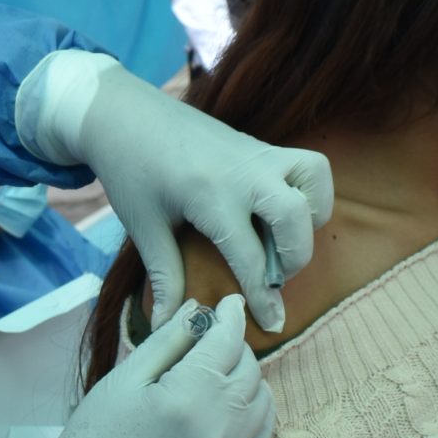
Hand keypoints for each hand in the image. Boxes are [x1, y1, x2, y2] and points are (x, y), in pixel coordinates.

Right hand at [25, 295, 273, 437]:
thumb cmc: (97, 436)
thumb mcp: (124, 378)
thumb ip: (167, 341)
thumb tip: (198, 310)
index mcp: (188, 395)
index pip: (226, 341)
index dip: (229, 316)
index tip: (227, 303)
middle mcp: (219, 426)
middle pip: (249, 369)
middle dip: (235, 346)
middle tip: (214, 340)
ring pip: (262, 402)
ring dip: (248, 380)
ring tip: (222, 374)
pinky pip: (261, 437)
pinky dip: (254, 414)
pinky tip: (233, 407)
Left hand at [26, 54, 331, 330]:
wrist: (124, 113)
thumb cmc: (129, 170)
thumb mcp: (144, 227)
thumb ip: (165, 275)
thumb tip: (168, 324)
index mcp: (210, 194)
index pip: (249, 256)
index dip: (262, 296)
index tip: (272, 323)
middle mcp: (243, 170)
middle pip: (296, 218)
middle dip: (294, 258)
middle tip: (271, 276)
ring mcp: (257, 152)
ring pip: (314, 182)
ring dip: (309, 218)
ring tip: (281, 240)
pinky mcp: (261, 145)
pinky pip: (306, 167)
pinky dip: (308, 194)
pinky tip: (277, 215)